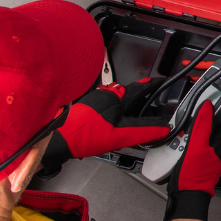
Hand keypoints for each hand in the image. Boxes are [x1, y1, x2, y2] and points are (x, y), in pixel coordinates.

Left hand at [41, 80, 172, 175]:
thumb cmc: (85, 135)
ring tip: (125, 122)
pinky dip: (111, 112)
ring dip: (123, 108)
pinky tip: (107, 125)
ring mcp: (94, 98)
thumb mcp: (120, 136)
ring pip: (116, 100)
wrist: (58, 139)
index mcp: (117, 97)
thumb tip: (162, 129)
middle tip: (146, 109)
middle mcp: (105, 93)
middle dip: (138, 101)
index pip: (141, 87)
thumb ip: (144, 131)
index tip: (162, 82)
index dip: (154, 85)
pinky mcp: (85, 105)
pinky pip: (104, 104)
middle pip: (128, 94)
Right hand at [163, 97, 220, 220]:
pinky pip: (206, 144)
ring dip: (208, 125)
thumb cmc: (193, 175)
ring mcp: (214, 155)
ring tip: (198, 118)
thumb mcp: (195, 145)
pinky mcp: (206, 161)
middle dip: (220, 114)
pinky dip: (200, 137)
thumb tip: (208, 107)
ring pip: (215, 135)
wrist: (188, 195)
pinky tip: (189, 137)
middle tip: (212, 105)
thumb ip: (202, 125)